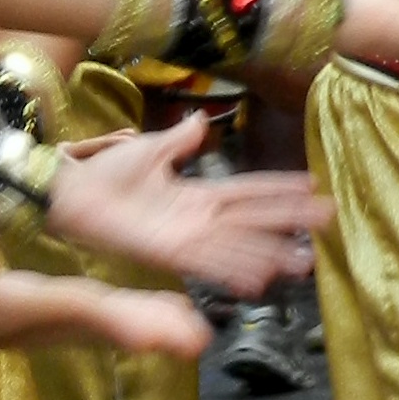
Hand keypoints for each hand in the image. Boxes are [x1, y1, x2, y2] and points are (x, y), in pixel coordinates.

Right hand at [0, 235, 212, 358]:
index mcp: (9, 309)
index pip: (69, 309)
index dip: (113, 317)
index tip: (154, 332)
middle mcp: (33, 324)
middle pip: (98, 326)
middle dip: (146, 330)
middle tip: (197, 339)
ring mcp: (41, 326)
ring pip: (102, 327)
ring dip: (149, 328)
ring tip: (195, 333)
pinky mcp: (45, 319)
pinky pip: (98, 320)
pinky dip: (135, 319)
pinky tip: (168, 318)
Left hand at [48, 115, 322, 293]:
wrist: (71, 190)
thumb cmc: (105, 173)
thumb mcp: (150, 149)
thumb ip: (179, 140)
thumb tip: (200, 119)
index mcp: (196, 194)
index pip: (248, 191)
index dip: (280, 190)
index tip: (313, 187)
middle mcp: (198, 218)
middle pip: (253, 219)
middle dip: (289, 222)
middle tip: (327, 223)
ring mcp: (184, 236)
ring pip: (237, 246)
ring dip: (269, 255)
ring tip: (302, 263)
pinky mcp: (165, 251)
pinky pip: (205, 262)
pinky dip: (231, 270)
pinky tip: (257, 280)